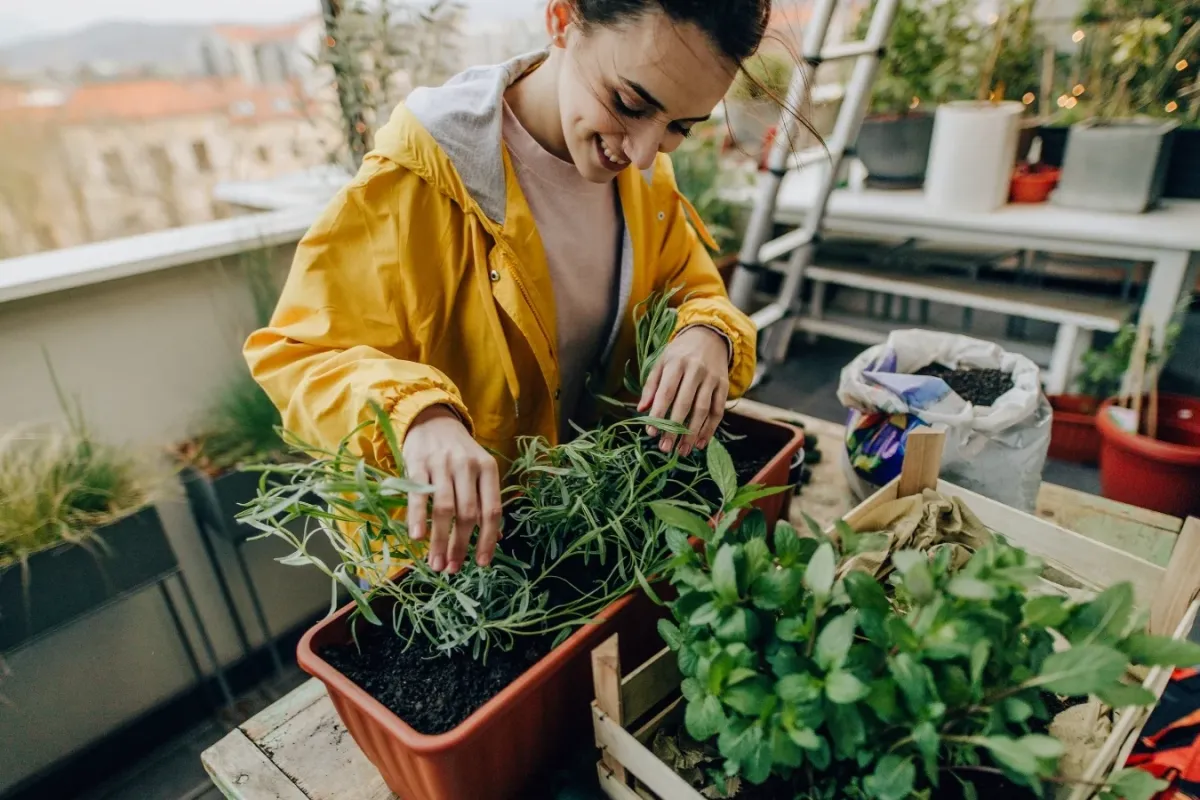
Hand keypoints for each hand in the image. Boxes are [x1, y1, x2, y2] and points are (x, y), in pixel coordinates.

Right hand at [403, 405, 501, 572]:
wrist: (432, 419)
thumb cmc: (458, 452)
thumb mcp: (478, 471)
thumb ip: (485, 501)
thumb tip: (496, 538)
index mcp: (488, 469)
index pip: (492, 510)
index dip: (488, 539)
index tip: (481, 563)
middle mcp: (467, 466)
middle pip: (467, 513)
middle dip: (460, 545)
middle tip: (452, 569)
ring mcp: (442, 464)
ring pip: (444, 509)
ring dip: (439, 540)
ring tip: (436, 563)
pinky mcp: (418, 463)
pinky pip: (418, 496)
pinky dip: (417, 519)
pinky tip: (417, 539)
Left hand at [637, 326, 729, 456]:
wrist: (710, 336)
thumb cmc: (680, 353)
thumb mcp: (662, 362)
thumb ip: (651, 385)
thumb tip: (642, 409)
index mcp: (676, 363)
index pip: (666, 392)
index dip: (659, 413)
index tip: (651, 433)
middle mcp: (696, 370)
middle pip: (685, 404)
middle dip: (674, 429)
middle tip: (665, 448)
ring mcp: (712, 378)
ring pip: (703, 410)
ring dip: (692, 434)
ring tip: (682, 451)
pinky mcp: (724, 385)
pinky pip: (718, 411)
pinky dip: (710, 429)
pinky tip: (700, 443)